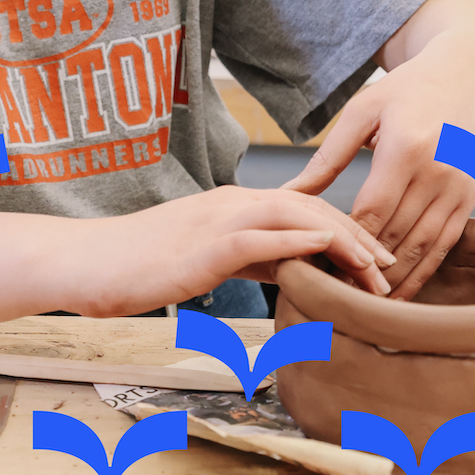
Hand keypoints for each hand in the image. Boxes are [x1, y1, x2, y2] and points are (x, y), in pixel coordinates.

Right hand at [74, 185, 396, 316]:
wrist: (83, 263)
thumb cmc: (135, 267)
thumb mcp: (203, 262)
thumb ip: (247, 260)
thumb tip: (290, 271)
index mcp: (229, 206)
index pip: (300, 209)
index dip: (343, 231)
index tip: (374, 260)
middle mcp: (229, 204)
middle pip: (309, 207)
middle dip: (356, 235)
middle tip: (391, 267)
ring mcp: (216, 220)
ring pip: (295, 216)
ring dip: (341, 240)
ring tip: (374, 268)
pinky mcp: (203, 245)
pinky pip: (261, 237)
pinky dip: (299, 240)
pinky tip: (327, 252)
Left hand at [286, 0, 474, 300]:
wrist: (467, 74)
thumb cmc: (406, 90)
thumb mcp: (361, 112)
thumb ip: (327, 159)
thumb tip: (288, 194)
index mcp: (405, 149)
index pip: (370, 213)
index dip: (344, 243)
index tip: (314, 267)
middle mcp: (439, 172)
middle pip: (395, 236)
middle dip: (363, 270)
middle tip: (329, 299)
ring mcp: (460, 188)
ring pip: (422, 249)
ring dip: (393, 282)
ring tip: (359, 308)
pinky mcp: (472, 199)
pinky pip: (444, 246)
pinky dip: (422, 273)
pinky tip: (398, 294)